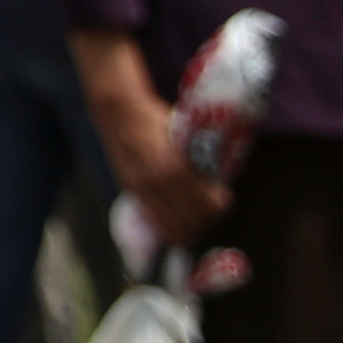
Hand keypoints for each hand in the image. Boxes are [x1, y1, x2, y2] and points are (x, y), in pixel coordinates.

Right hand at [94, 84, 229, 250]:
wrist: (119, 113)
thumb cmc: (156, 119)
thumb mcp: (184, 134)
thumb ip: (199, 157)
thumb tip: (220, 177)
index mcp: (176, 166)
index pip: (208, 204)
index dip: (221, 206)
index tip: (223, 198)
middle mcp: (159, 183)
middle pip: (194, 221)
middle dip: (208, 220)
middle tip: (213, 210)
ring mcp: (143, 190)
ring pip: (174, 229)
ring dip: (190, 228)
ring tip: (197, 218)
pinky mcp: (133, 192)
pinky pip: (155, 223)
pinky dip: (170, 228)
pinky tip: (177, 220)